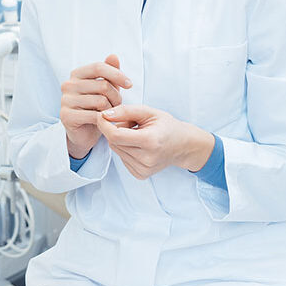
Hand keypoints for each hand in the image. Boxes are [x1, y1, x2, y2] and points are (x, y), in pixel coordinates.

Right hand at [60, 54, 131, 158]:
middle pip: (102, 85)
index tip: (130, 84)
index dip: (116, 74)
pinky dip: (104, 120)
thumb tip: (114, 56)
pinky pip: (94, 115)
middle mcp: (68, 85)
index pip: (98, 67)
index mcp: (76, 74)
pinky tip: (105, 122)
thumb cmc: (96, 108)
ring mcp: (65, 100)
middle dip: (116, 97)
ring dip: (112, 110)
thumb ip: (110, 72)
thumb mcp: (106, 89)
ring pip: (100, 101)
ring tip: (111, 114)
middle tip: (118, 106)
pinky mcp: (66, 116)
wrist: (84, 133)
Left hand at [96, 104, 214, 179]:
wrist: (183, 146)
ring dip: (120, 139)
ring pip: (116, 150)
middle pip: (114, 142)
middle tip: (130, 124)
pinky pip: (121, 158)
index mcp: (150, 141)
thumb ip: (126, 111)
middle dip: (115, 129)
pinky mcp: (140, 174)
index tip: (101, 115)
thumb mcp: (149, 112)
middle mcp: (146, 159)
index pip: (115, 135)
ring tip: (137, 134)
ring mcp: (143, 169)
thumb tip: (104, 115)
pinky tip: (139, 145)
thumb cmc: (167, 126)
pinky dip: (125, 149)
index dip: (104, 125)